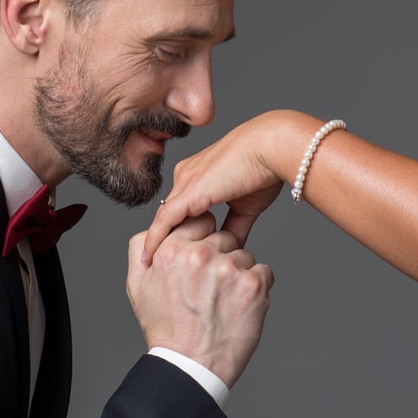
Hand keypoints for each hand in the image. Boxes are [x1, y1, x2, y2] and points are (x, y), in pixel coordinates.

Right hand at [127, 213, 272, 388]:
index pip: (199, 220)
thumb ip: (141, 248)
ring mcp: (229, 269)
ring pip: (244, 255)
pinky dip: (256, 288)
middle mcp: (200, 255)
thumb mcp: (137, 286)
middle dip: (220, 257)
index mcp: (171, 250)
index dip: (202, 239)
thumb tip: (155, 227)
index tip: (200, 261)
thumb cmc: (165, 329)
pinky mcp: (253, 286)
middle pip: (224, 237)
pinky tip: (238, 307)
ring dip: (238, 274)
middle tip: (209, 289)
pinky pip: (264, 272)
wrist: (190, 367)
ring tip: (222, 302)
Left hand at [142, 109, 316, 260]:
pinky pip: (164, 220)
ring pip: (163, 219)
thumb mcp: (246, 205)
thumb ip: (234, 227)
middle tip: (152, 267)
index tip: (171, 255)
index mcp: (198, 176)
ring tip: (146, 267)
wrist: (271, 150)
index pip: (179, 209)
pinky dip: (155, 240)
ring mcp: (185, 182)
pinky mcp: (189, 193)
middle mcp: (186, 176)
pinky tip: (148, 257)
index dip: (175, 232)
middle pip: (169, 215)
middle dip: (162, 241)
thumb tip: (231, 249)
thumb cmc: (265, 170)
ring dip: (155, 244)